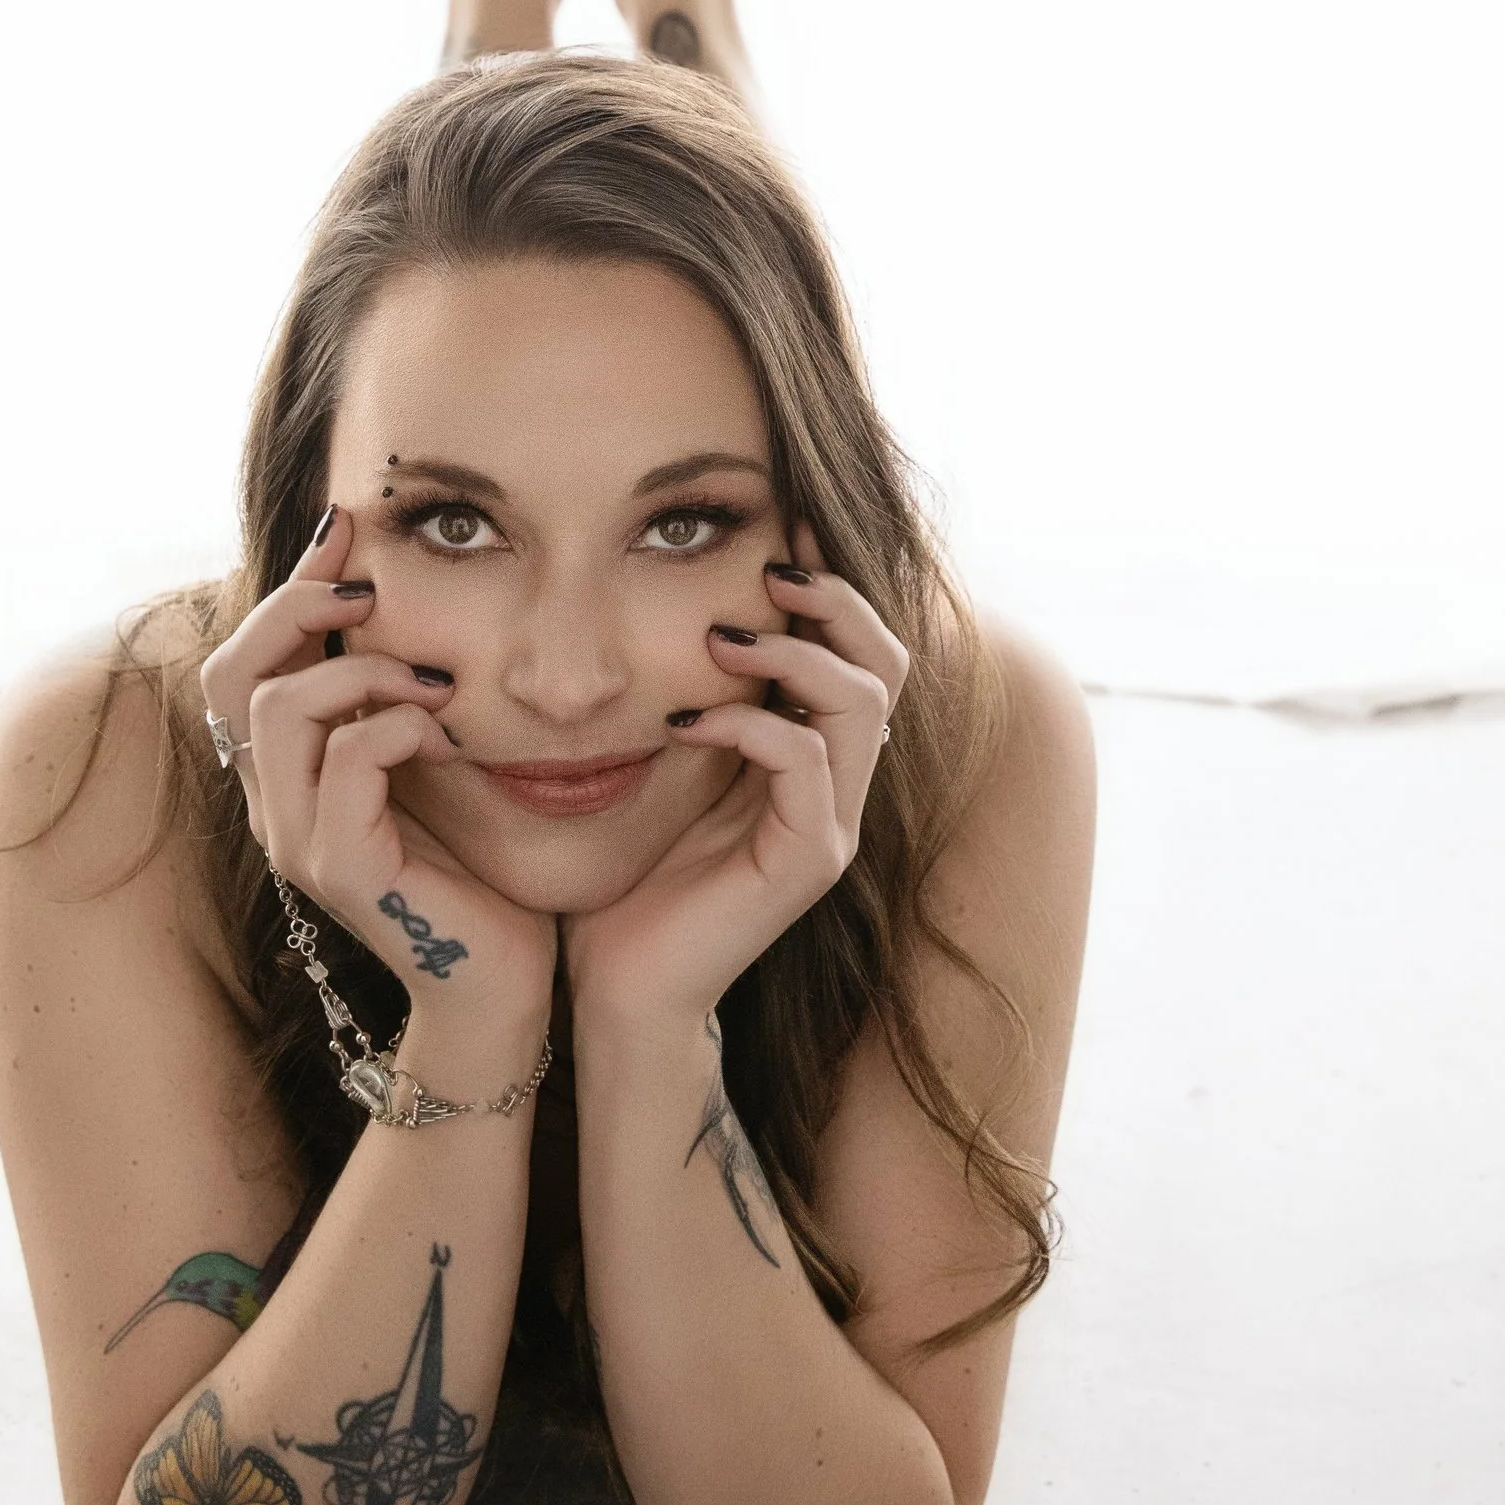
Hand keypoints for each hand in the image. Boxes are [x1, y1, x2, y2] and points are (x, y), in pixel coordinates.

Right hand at [197, 508, 555, 1057]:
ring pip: (280, 709)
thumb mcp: (428, 760)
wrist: (504, 980)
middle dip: (298, 610)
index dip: (286, 588)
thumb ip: (397, 696)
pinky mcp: (342, 870)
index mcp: (286, 778)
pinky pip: (348, 762)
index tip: (345, 530)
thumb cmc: (478, 868)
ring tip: (430, 683)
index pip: (242, 663)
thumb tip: (397, 596)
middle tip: (371, 591)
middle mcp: (273, 808)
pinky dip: (398, 727)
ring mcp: (297, 842)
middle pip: (230, 675)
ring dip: (362, 672)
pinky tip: (446, 733)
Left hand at [559, 530, 910, 1032]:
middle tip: (771, 567)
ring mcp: (830, 825)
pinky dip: (750, 724)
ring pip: (863, 705)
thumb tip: (667, 603)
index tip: (786, 519)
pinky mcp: (808, 862)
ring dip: (794, 654)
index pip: (857, 649)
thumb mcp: (661, 763)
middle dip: (836, 601)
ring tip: (723, 637)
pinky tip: (685, 718)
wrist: (617, 985)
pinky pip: (807, 762)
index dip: (834, 581)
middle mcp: (837, 786)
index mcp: (810, 755)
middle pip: (887, 664)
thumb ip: (688, 694)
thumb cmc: (628, 876)